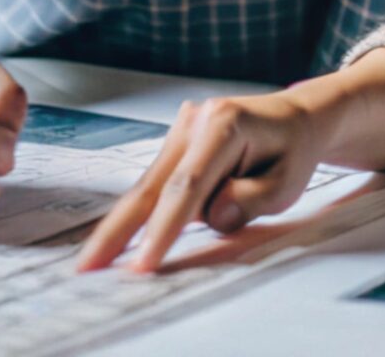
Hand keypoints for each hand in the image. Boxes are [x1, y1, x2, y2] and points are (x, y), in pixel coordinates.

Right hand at [76, 48, 384, 273]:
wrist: (297, 120)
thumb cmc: (294, 151)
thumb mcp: (287, 184)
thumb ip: (248, 200)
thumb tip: (210, 217)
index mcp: (225, 123)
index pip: (188, 187)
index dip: (163, 229)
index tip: (143, 263)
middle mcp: (195, 120)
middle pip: (152, 185)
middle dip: (118, 230)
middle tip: (87, 264)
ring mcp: (181, 129)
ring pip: (154, 188)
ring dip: (144, 224)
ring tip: (116, 253)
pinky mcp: (176, 144)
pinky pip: (161, 184)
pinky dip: (153, 212)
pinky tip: (138, 235)